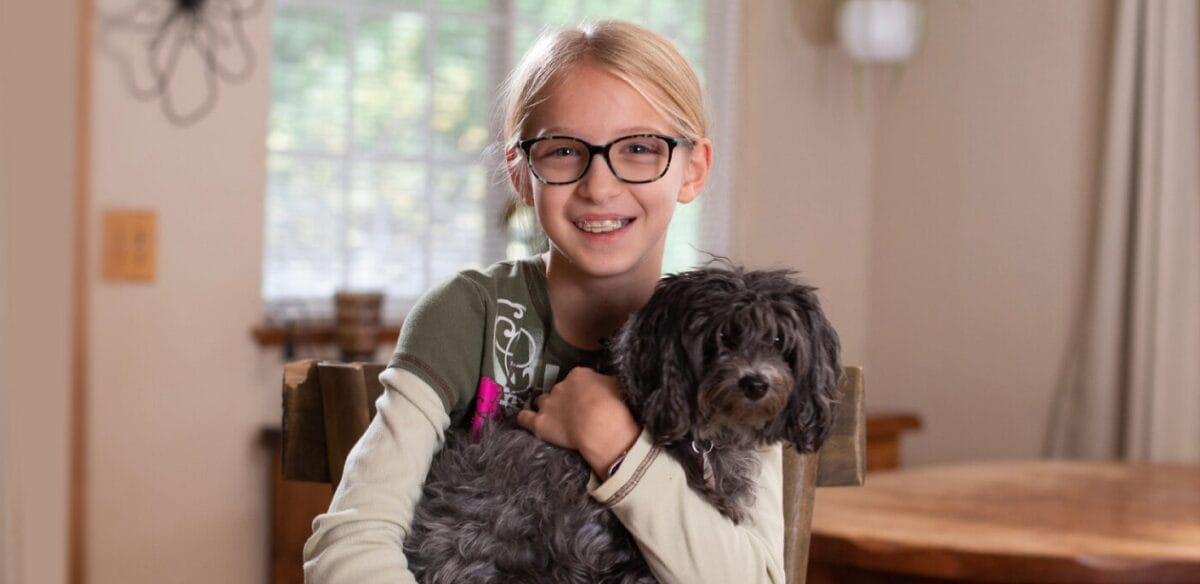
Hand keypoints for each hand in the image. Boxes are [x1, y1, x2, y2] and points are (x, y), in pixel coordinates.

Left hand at [516, 367, 639, 478]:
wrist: (602, 425)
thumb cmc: (616, 405)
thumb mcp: (618, 385)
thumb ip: (607, 383)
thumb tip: (607, 384)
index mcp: (579, 375)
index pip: (577, 379)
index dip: (582, 391)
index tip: (588, 400)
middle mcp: (560, 385)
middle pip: (559, 390)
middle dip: (566, 400)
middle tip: (577, 413)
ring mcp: (548, 404)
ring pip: (542, 401)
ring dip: (548, 408)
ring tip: (556, 419)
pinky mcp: (539, 423)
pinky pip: (524, 418)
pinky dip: (524, 418)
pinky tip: (525, 420)